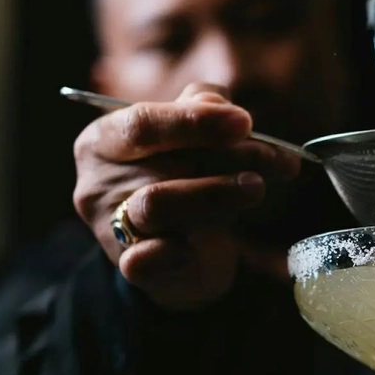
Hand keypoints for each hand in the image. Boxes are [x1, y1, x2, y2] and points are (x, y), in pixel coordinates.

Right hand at [72, 83, 300, 311]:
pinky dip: (180, 249)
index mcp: (104, 139)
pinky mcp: (127, 265)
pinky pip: (151, 256)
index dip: (196, 121)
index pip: (144, 122)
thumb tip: (228, 110)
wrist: (178, 255)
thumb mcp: (191, 140)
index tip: (244, 122)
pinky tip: (202, 244)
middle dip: (227, 158)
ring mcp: (108, 225)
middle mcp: (98, 180)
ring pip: (158, 204)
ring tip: (256, 189)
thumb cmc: (185, 183)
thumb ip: (204, 112)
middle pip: (161, 163)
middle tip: (275, 160)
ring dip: (216, 194)